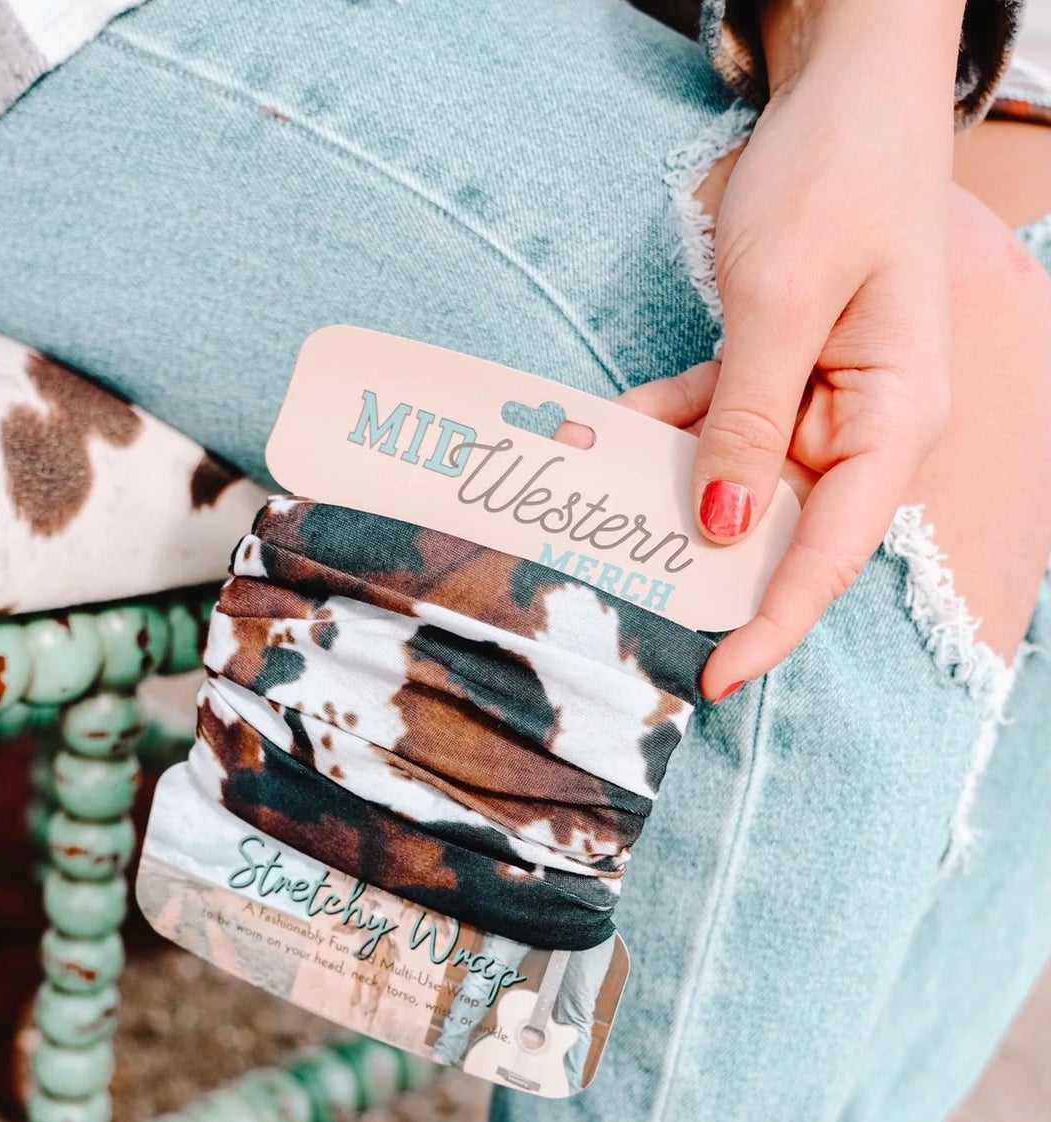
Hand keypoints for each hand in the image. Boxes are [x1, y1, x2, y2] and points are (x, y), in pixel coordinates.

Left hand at [642, 6, 959, 700]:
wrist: (845, 86)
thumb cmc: (836, 178)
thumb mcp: (780, 302)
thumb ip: (746, 421)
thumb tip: (720, 528)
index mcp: (894, 421)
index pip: (830, 554)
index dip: (771, 624)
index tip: (714, 678)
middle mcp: (862, 428)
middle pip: (777, 531)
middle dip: (695, 558)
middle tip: (610, 576)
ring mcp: (819, 404)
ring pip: (734, 485)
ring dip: (661, 492)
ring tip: (583, 498)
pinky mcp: (778, 375)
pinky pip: (714, 428)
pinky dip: (662, 431)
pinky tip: (602, 433)